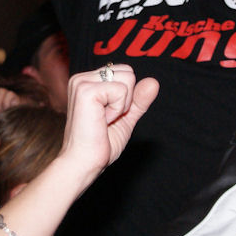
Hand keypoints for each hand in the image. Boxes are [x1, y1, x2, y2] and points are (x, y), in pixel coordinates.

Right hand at [59, 64, 157, 178]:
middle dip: (126, 98)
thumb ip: (138, 99)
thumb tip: (154, 81)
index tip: (108, 116)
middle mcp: (82, 78)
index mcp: (87, 81)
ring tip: (103, 120)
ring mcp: (82, 82)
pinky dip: (118, 110)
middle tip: (107, 119)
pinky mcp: (86, 90)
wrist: (84, 163)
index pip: (124, 72)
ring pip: (127, 78)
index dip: (126, 97)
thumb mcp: (125, 117)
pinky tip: (102, 121)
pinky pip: (122, 90)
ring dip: (122, 104)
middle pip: (128, 72)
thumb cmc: (99, 145)